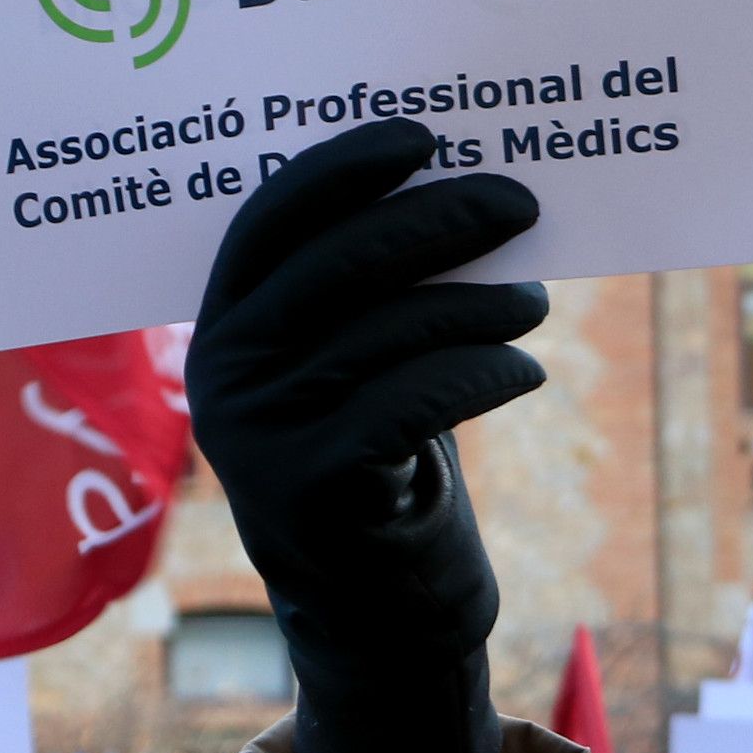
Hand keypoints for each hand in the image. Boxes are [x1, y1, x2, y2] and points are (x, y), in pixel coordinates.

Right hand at [185, 122, 544, 752]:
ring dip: (478, 302)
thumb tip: (461, 186)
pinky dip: (482, 370)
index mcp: (218, 328)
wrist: (372, 616)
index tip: (423, 136)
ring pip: (386, 329)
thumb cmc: (377, 465)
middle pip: (336, 260)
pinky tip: (524, 366)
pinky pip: (413, 400)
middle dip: (437, 217)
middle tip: (519, 202)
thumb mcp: (353, 369)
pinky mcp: (310, 490)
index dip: (343, 167)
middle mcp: (221, 377)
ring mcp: (257, 437)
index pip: (269, 219)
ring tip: (535, 301)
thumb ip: (371, 293)